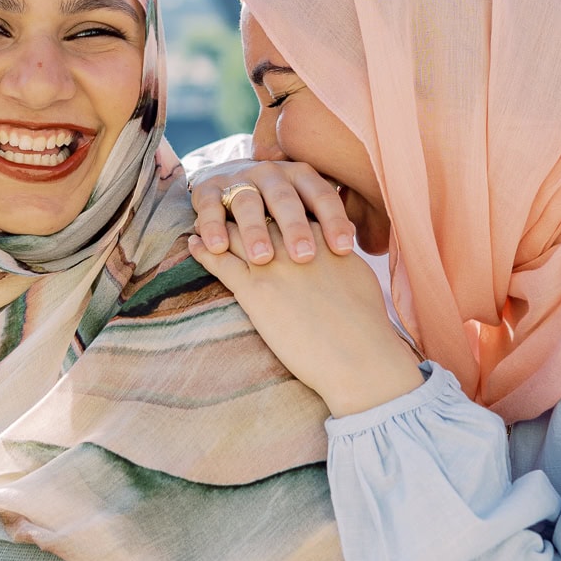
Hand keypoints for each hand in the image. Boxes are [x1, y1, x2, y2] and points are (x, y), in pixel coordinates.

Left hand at [189, 222, 422, 416]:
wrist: (358, 356)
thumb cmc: (366, 322)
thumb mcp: (358, 273)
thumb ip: (340, 251)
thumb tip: (338, 245)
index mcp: (319, 234)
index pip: (287, 209)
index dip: (270, 206)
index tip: (257, 204)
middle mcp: (292, 243)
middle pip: (257, 213)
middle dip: (238, 208)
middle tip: (220, 205)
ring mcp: (271, 264)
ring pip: (234, 233)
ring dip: (215, 224)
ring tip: (200, 222)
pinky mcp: (254, 291)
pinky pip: (220, 262)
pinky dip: (204, 250)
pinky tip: (194, 244)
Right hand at [190, 159, 354, 265]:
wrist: (231, 182)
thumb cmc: (279, 208)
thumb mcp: (305, 208)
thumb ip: (326, 222)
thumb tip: (364, 247)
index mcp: (301, 177)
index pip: (322, 196)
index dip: (333, 221)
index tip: (344, 250)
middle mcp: (272, 173)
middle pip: (285, 198)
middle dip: (295, 227)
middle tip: (305, 256)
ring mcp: (239, 179)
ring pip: (247, 201)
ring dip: (255, 229)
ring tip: (262, 258)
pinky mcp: (208, 188)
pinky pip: (209, 205)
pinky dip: (212, 225)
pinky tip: (216, 247)